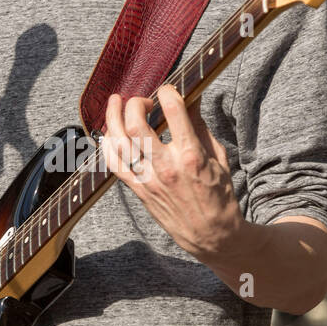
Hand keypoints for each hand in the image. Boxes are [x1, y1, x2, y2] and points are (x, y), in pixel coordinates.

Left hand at [101, 83, 239, 259]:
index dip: (167, 92)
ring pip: (119, 142)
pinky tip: (108, 132)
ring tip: (115, 102)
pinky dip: (107, 145)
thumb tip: (191, 102)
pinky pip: (114, 164)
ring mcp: (149, 179)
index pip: (173, 110)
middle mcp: (166, 166)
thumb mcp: (219, 157)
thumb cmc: (219, 196)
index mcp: (190, 155)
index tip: (167, 91)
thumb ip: (201, 128)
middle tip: (143, 101)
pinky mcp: (139, 190)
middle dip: (135, 103)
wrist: (211, 234)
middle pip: (136, 124)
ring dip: (113, 117)